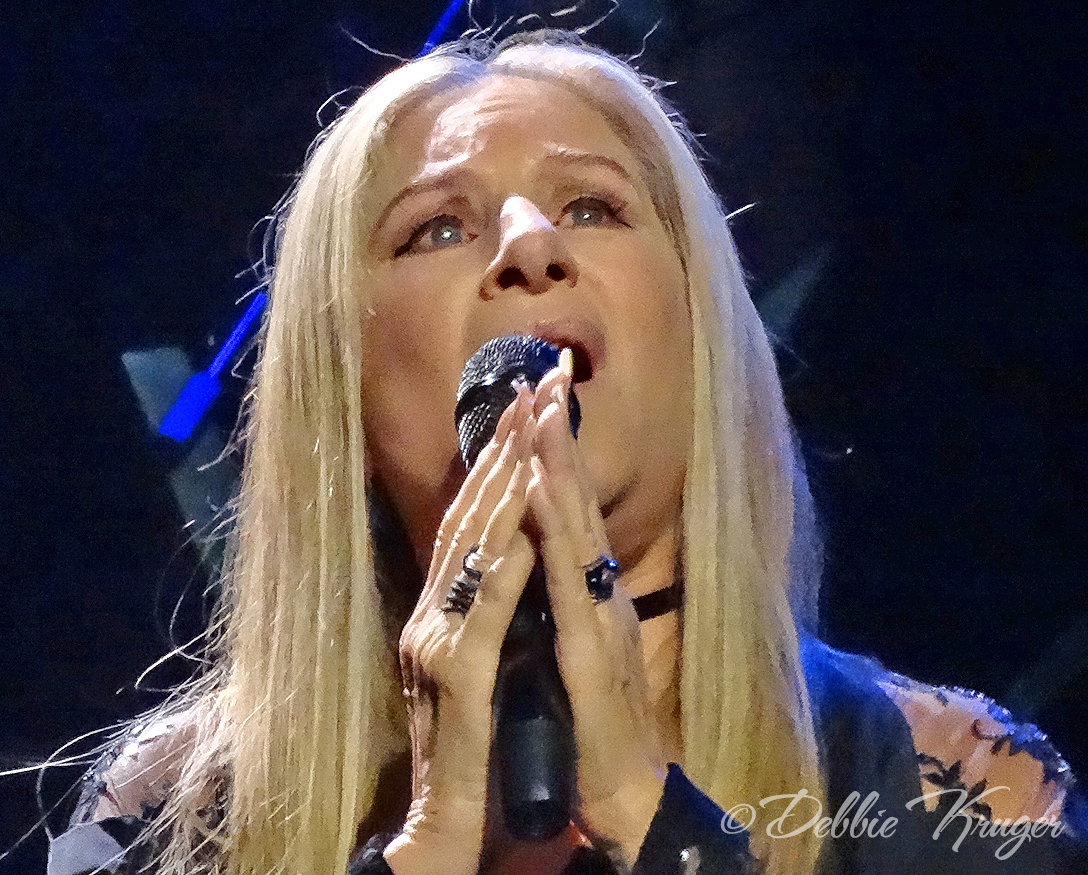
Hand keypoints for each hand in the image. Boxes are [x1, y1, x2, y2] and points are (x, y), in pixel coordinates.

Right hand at [385, 390, 536, 874]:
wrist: (444, 822)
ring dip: (508, 480)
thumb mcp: (482, 665)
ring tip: (533, 422)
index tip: (526, 405)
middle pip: (472, 515)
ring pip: (476, 545)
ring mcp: (439, 640)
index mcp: (445, 610)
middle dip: (506, 446)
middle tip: (535, 383)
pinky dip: (505, 557)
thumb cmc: (473, 749)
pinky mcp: (456, 675)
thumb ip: (488, 613)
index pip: (473, 521)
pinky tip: (525, 518)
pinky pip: (486, 606)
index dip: (499, 460)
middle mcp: (433, 613)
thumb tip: (512, 559)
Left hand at [525, 366, 668, 869]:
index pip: (565, 509)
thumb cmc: (591, 725)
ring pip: (574, 524)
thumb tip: (538, 555)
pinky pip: (566, 577)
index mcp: (586, 591)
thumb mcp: (570, 647)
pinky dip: (554, 529)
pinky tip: (539, 490)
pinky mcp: (591, 646)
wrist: (623, 790)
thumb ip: (561, 600)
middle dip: (558, 434)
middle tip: (548, 371)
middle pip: (574, 500)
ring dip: (558, 462)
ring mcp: (598, 613)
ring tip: (545, 405)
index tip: (539, 397)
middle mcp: (597, 590)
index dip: (553, 454)